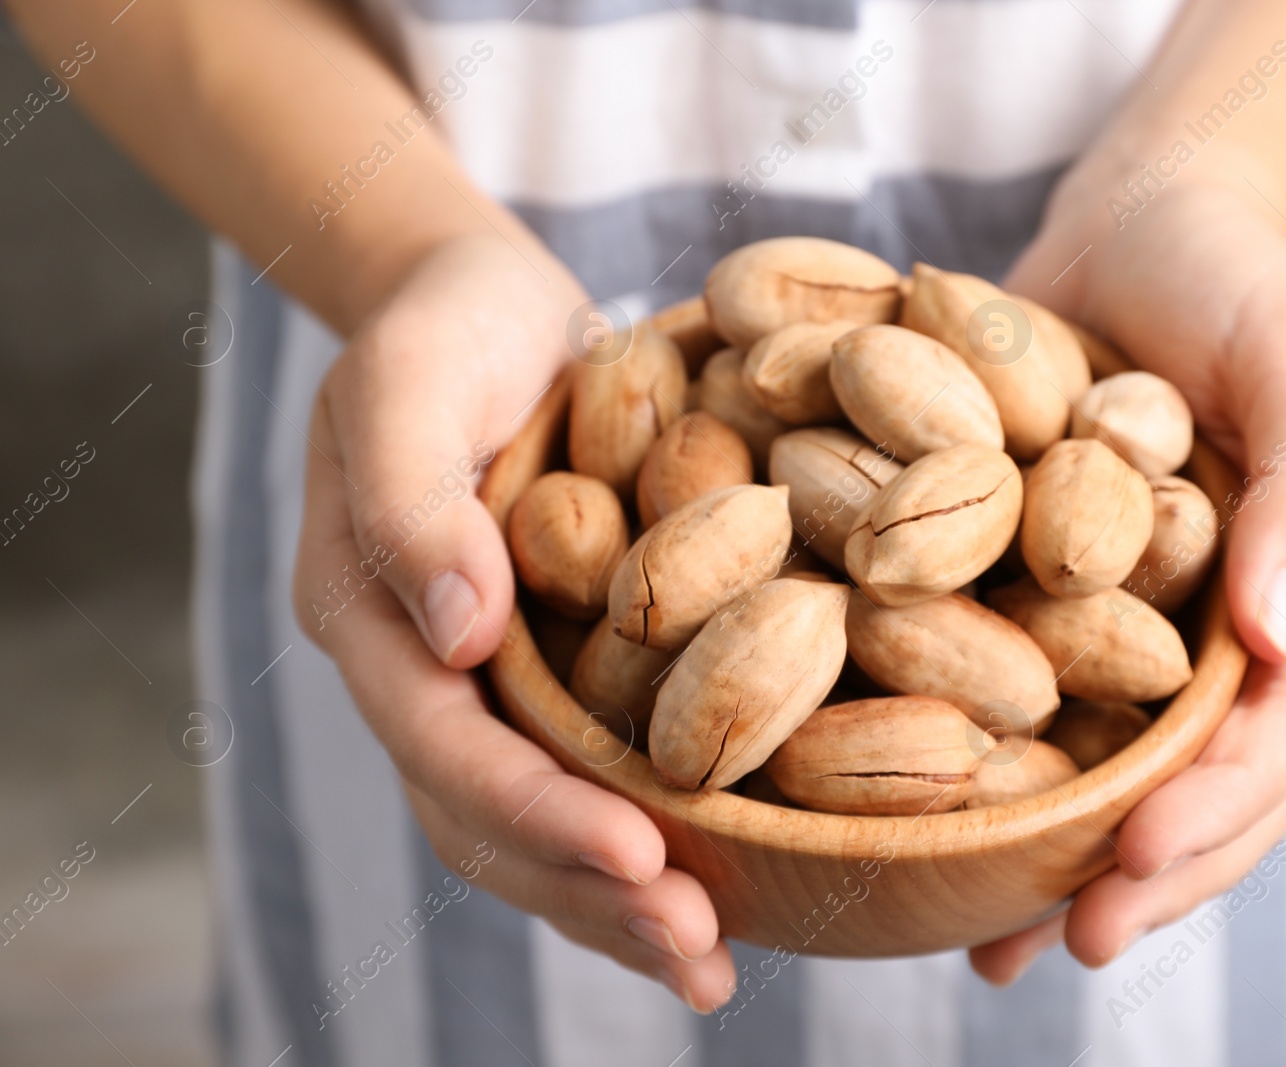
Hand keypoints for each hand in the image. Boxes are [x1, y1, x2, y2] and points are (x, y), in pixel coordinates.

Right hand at [293, 234, 735, 1009]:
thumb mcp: (409, 379)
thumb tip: (459, 636)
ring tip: (709, 964)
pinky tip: (715, 898)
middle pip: (487, 820)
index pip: (444, 744)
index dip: (535, 810)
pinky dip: (638, 849)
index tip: (641, 856)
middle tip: (695, 950)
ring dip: (615, 905)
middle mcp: (421, 673)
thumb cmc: (445, 330)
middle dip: (587, 892)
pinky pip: (583, 784)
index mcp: (368, 615)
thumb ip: (413, 500)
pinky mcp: (549, 675)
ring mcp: (484, 685)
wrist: (484, 310)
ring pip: (532, 830)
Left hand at [969, 179, 1285, 978]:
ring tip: (1003, 946)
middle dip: (1144, 873)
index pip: (1281, 728)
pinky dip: (998, 776)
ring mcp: (1144, 627)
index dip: (1219, 807)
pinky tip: (937, 844)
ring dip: (1067, 863)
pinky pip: (1035, 704)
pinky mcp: (1058, 602)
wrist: (1133, 229)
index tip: (1136, 860)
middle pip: (1205, 784)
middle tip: (1069, 944)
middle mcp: (1230, 632)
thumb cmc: (1229, 276)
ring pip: (1120, 772)